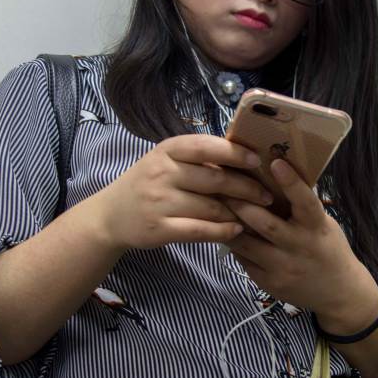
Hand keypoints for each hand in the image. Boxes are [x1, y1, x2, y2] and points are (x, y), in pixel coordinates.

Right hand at [87, 134, 273, 250]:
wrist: (110, 216)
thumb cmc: (148, 184)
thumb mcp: (166, 161)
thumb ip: (197, 158)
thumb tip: (244, 157)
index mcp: (167, 151)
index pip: (205, 147)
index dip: (235, 153)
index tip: (257, 160)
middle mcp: (161, 173)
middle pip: (215, 180)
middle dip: (247, 188)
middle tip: (267, 195)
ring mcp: (159, 202)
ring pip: (211, 207)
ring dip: (239, 212)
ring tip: (257, 214)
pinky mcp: (159, 229)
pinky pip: (200, 230)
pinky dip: (223, 231)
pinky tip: (237, 231)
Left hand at [223, 159, 377, 331]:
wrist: (338, 293)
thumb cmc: (328, 248)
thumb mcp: (324, 225)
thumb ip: (302, 208)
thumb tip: (274, 175)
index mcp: (316, 227)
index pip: (305, 202)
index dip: (291, 182)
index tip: (276, 161)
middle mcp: (299, 247)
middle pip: (265, 224)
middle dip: (241, 204)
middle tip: (222, 185)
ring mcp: (282, 268)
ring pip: (246, 243)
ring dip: (228, 224)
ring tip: (213, 206)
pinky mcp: (268, 283)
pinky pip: (244, 259)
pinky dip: (233, 244)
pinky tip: (224, 232)